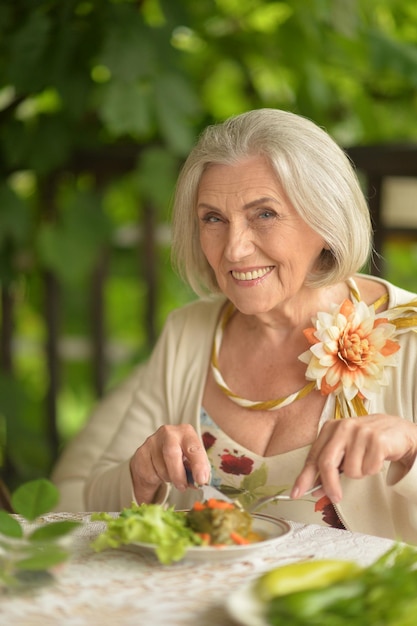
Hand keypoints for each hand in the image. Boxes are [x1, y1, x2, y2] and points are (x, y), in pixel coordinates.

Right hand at [129, 424, 210, 503]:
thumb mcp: (191, 459)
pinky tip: (159, 473)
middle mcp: (168, 432)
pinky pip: (150, 473)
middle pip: (172, 453)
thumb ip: (197, 469)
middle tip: (183, 486)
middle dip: (179, 474)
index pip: (194, 447)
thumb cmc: (179, 457)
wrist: (155, 456)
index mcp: (186, 432)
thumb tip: (201, 481)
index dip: (199, 464)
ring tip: (171, 475)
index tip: (201, 480)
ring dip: (169, 478)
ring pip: (161, 467)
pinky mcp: (141, 452)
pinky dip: (157, 479)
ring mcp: (152, 441)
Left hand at [291, 414, 416, 502]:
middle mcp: (343, 426)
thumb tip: (315, 490)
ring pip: (351, 471)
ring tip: (366, 460)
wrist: (397, 430)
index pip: (313, 456)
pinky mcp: (377, 440)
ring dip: (359, 472)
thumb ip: (330, 467)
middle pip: (327, 463)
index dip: (304, 477)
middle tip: (335, 498)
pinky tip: (377, 458)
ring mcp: (360, 432)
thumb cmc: (366, 441)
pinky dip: (373, 469)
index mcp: (330, 427)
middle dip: (329, 485)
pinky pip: (369, 469)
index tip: (296, 493)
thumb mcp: (344, 449)